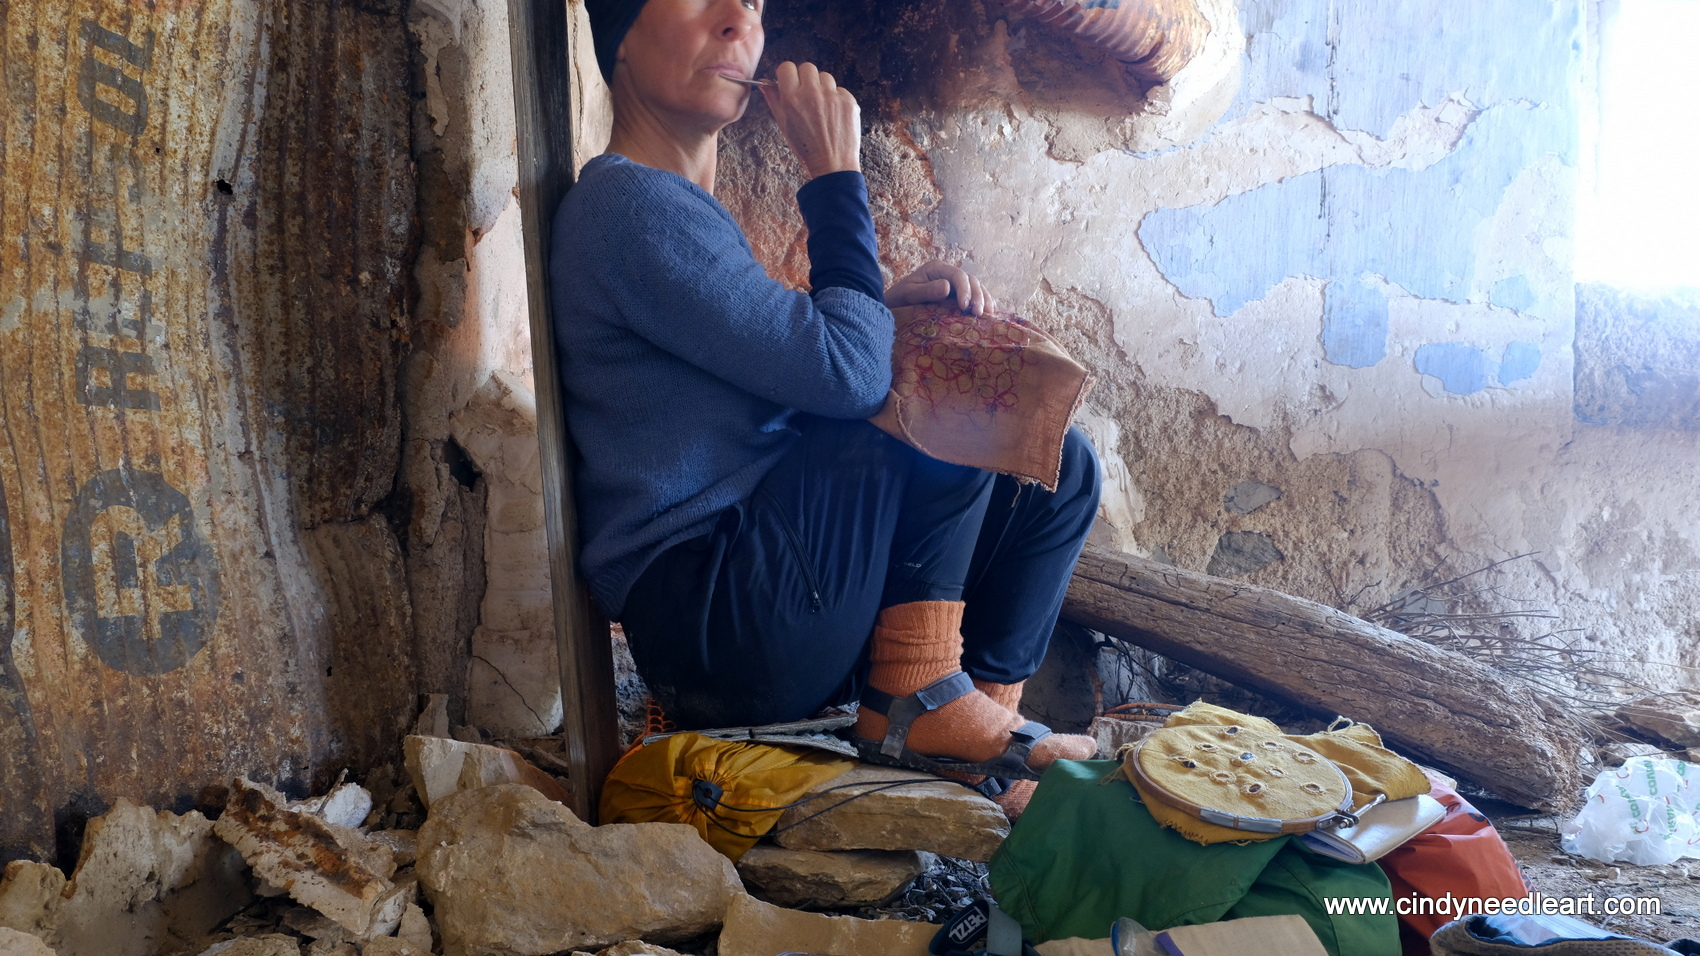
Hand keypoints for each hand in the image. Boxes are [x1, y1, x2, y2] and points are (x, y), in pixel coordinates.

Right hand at [761, 61, 860, 178]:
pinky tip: (834, 115)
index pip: (786, 67)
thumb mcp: (784, 125)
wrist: (833, 165)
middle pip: (807, 67)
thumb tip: (765, 83)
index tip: (790, 82)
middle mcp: (812, 93)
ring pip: (825, 77)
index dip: (787, 75)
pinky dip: (837, 99)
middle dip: (805, 79)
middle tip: (806, 95)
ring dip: (822, 88)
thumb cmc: (806, 148)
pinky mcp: (848, 100)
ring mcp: (832, 96)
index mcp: (792, 98)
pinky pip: (840, 90)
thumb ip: (774, 100)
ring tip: (821, 108)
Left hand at [885, 260, 995, 315]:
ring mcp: (954, 284)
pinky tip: (989, 314)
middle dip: (978, 296)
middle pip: (971, 281)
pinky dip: (982, 303)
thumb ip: (927, 291)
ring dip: (984, 300)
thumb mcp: (909, 294)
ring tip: (988, 315)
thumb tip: (947, 287)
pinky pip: (973, 297)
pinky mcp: (956, 295)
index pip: (958, 275)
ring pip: (976, 287)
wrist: (893, 305)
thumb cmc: (898, 299)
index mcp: (937, 268)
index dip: (965, 290)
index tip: (965, 307)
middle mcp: (948, 274)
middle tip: (979, 314)